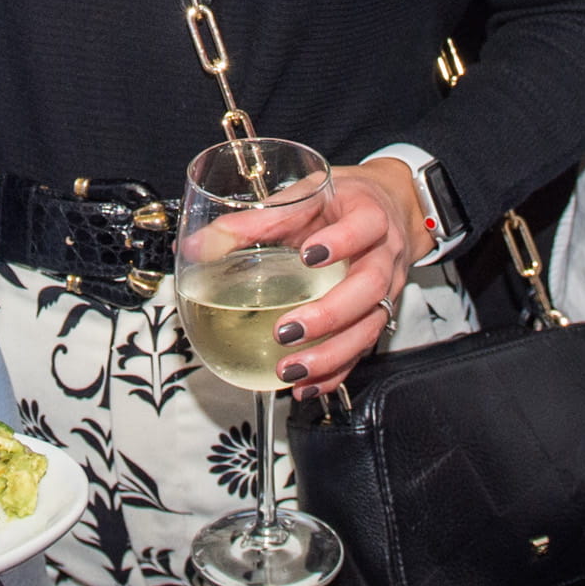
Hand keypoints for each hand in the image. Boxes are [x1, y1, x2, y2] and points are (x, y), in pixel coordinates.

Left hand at [267, 158, 422, 394]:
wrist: (385, 211)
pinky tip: (306, 386)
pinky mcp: (377, 316)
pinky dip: (334, 372)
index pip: (365, 226)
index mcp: (367, 215)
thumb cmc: (339, 204)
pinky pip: (362, 349)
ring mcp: (387, 289)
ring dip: (330, 354)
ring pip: (369, 326)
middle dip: (329, 314)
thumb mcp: (300, 198)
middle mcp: (384, 254)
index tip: (308, 255)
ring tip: (291, 370)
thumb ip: (252, 222)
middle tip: (286, 330)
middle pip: (370, 287)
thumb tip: (197, 247)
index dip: (342, 241)